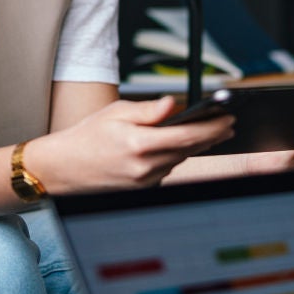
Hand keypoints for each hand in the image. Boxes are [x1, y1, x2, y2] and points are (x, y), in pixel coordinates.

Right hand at [29, 95, 234, 193]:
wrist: (65, 168)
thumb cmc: (87, 136)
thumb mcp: (116, 112)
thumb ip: (148, 110)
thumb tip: (172, 104)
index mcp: (140, 144)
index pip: (187, 136)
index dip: (212, 127)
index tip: (227, 117)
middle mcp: (145, 167)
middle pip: (189, 149)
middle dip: (211, 136)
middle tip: (228, 123)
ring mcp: (144, 181)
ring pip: (180, 160)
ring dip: (195, 146)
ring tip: (210, 131)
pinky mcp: (142, 188)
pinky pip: (167, 169)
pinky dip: (175, 155)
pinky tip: (181, 145)